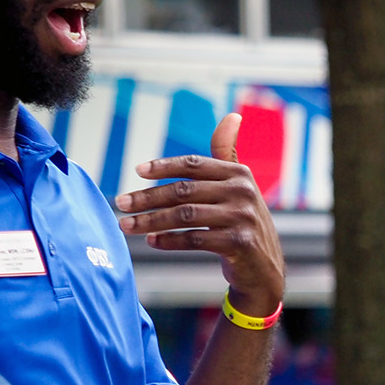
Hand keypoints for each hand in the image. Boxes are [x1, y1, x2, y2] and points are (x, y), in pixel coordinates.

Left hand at [116, 113, 284, 311]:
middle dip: (148, 197)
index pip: (194, 164)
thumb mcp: (239, 186)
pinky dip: (169, 241)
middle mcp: (243, 192)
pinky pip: (194, 239)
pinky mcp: (239, 243)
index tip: (137, 171)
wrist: (264, 267)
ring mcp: (242, 217)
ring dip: (150, 221)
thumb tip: (232, 117)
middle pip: (184, 190)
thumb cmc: (242, 222)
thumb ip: (228, 154)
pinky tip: (152, 241)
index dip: (164, 166)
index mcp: (239, 173)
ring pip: (185, 215)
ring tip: (127, 225)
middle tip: (121, 203)